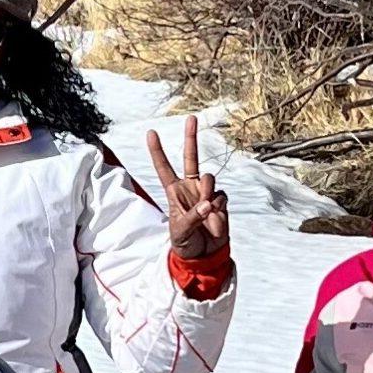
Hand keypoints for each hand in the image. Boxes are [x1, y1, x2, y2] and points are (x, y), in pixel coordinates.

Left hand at [148, 115, 229, 260]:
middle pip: (190, 157)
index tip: (151, 132)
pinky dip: (218, 206)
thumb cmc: (185, 242)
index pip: (164, 168)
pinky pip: (221, 195)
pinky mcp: (219, 201)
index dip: (157, 151)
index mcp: (173, 191)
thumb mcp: (181, 230)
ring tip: (206, 210)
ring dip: (206, 190)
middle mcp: (189, 187)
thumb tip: (207, 203)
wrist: (204, 254)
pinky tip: (215, 217)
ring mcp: (205, 192)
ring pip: (208, 177)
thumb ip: (193, 215)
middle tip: (191, 118)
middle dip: (191, 137)